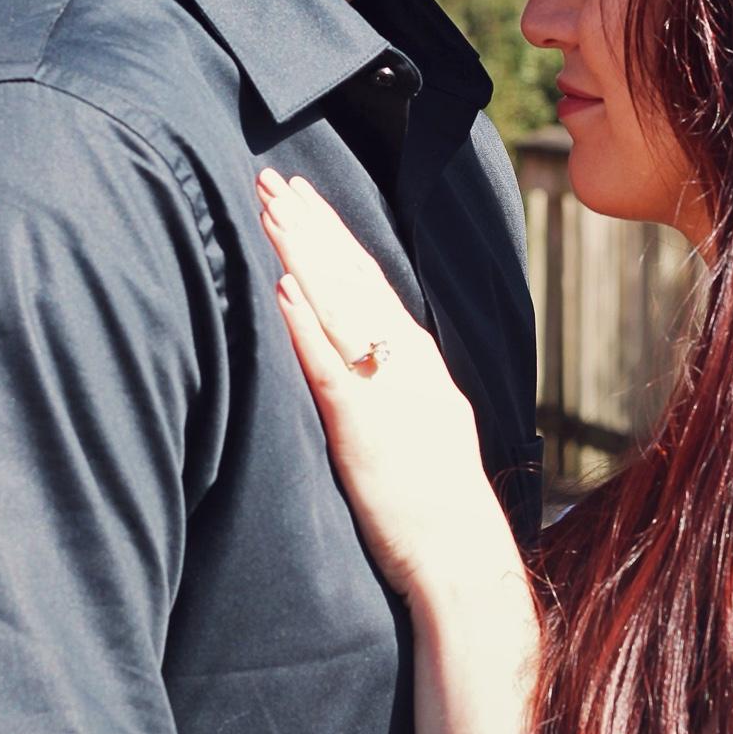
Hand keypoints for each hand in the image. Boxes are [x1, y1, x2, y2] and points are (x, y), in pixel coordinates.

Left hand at [257, 169, 519, 602]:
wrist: (461, 555)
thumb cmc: (438, 499)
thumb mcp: (426, 420)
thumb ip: (396, 378)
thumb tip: (367, 348)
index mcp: (419, 357)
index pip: (370, 280)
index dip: (334, 235)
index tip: (304, 198)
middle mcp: (406, 360)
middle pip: (351, 277)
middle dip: (311, 224)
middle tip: (273, 178)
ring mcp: (386, 388)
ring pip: (340, 306)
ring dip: (304, 253)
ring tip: (271, 209)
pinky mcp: (362, 425)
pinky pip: (329, 365)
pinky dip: (307, 325)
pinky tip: (283, 289)